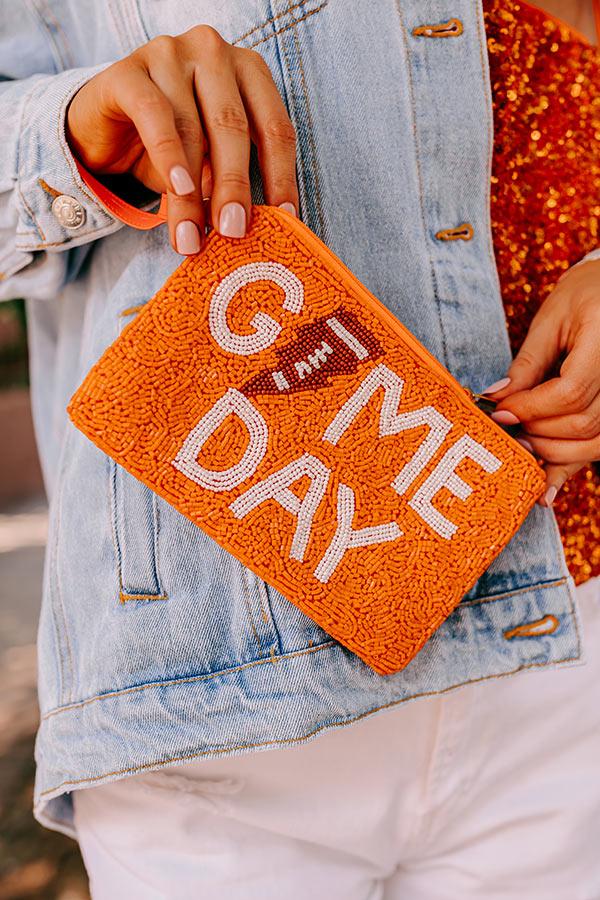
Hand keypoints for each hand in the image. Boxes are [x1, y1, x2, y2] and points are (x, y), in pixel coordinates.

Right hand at [66, 26, 297, 254]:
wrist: (103, 129)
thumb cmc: (169, 145)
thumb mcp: (208, 164)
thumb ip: (229, 180)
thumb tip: (246, 223)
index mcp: (247, 71)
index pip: (274, 127)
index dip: (281, 177)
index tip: (283, 221)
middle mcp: (212, 52)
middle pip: (235, 126)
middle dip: (235, 187)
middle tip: (234, 232)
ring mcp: (169, 54)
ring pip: (192, 129)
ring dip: (193, 193)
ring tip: (193, 236)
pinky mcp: (127, 70)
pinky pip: (153, 114)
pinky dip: (168, 155)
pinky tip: (177, 189)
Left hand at [483, 259, 599, 506]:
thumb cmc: (585, 295)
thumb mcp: (551, 320)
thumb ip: (526, 364)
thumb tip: (495, 399)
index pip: (570, 392)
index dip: (531, 408)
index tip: (500, 412)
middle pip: (582, 423)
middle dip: (537, 433)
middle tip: (504, 430)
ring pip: (594, 443)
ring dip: (552, 453)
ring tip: (520, 448)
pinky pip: (598, 446)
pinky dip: (569, 467)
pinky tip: (544, 491)